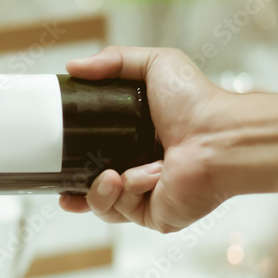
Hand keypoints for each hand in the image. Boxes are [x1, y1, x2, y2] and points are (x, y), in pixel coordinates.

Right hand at [60, 46, 277, 232]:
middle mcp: (142, 172)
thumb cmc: (198, 102)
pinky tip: (144, 177)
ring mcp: (148, 197)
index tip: (57, 162)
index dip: (75, 163)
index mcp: (138, 141)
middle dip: (77, 190)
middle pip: (95, 188)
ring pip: (103, 204)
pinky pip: (122, 211)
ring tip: (111, 175)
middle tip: (64, 187)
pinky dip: (127, 193)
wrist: (221, 137)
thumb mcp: (155, 64)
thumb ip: (113, 61)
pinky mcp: (155, 216)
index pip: (99, 156)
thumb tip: (74, 67)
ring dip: (100, 190)